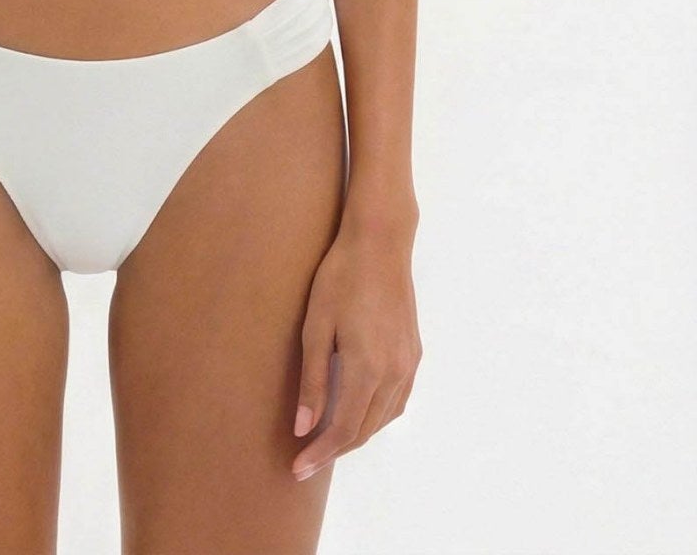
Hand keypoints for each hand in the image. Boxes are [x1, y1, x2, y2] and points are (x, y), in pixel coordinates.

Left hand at [291, 215, 421, 481]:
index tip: (296, 468)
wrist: (380, 243)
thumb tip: (303, 427)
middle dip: (335, 450)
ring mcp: (409, 364)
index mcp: (368, 369)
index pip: (343, 430)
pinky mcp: (414, 353)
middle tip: (305, 459)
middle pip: (364, 430)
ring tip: (327, 440)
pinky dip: (376, 416)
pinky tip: (359, 412)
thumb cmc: (340, 278)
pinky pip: (397, 400)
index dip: (320, 453)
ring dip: (356, 435)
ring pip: (383, 419)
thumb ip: (312, 380)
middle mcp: (394, 373)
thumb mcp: (316, 327)